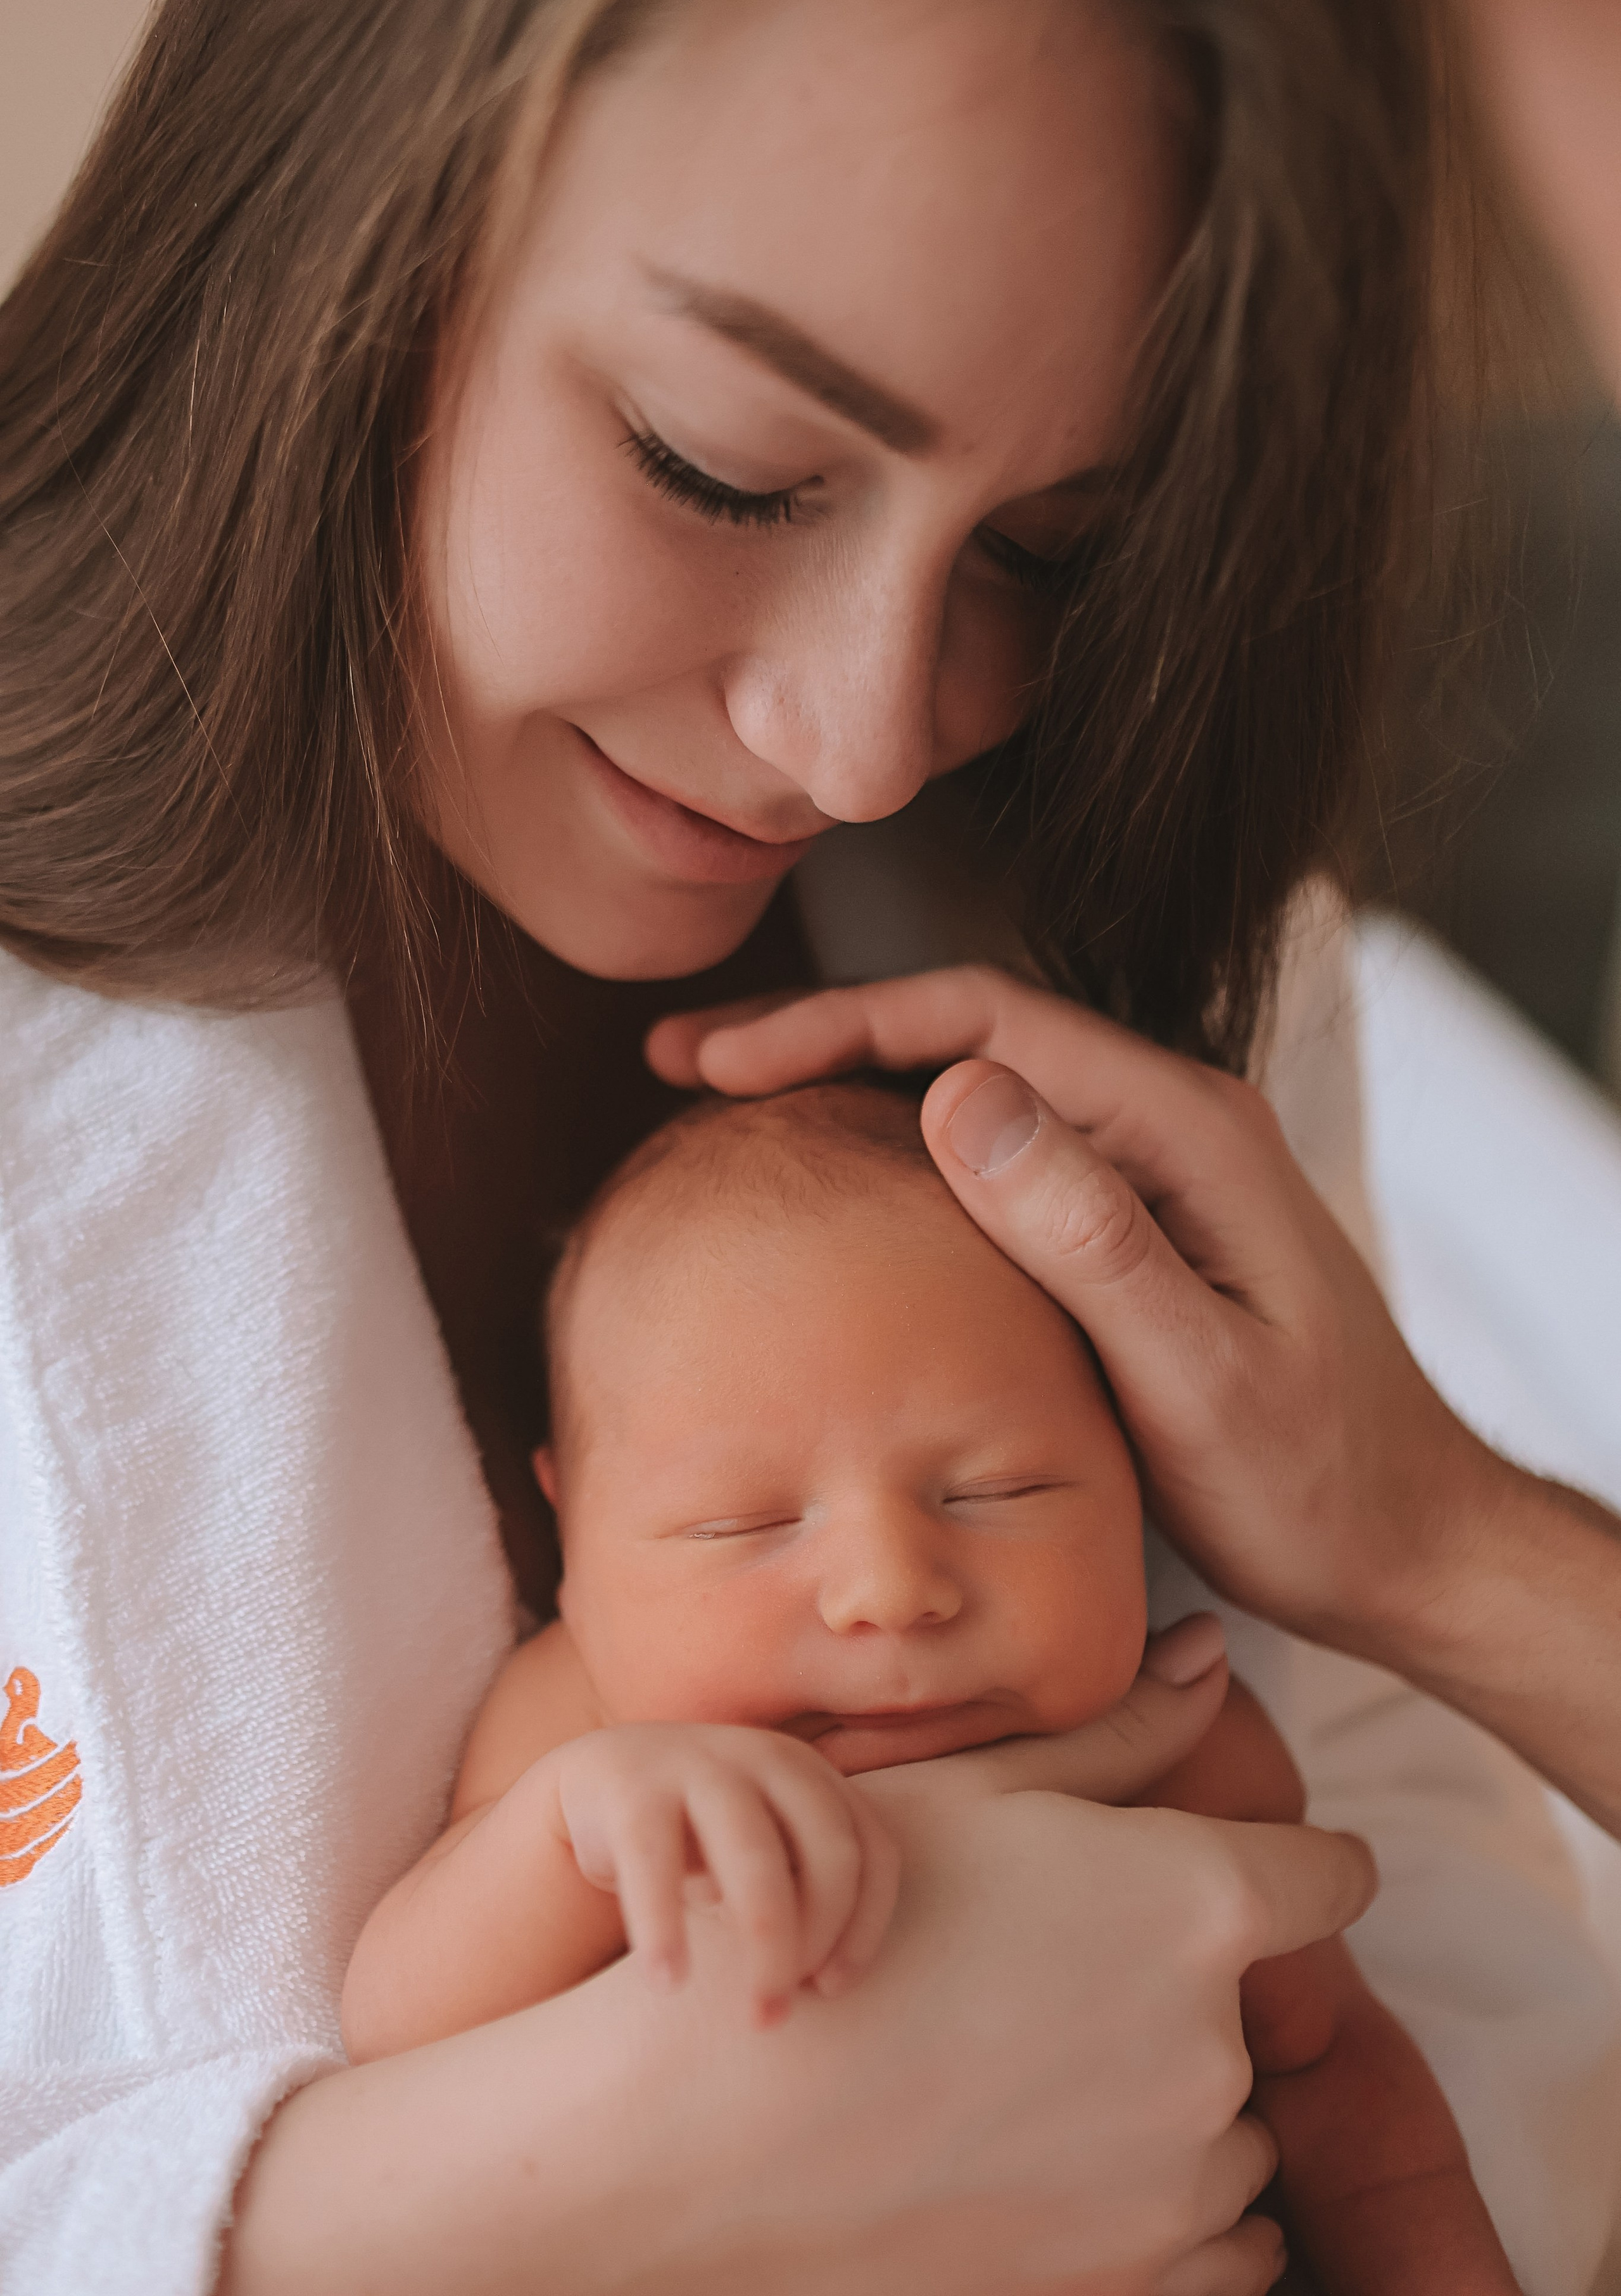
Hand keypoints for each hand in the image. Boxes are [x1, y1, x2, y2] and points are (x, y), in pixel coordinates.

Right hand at [223, 1616, 1366, 2295]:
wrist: (718, 2129)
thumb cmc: (842, 1928)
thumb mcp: (979, 1797)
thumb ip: (1124, 1733)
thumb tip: (1215, 1654)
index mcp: (1198, 1906)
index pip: (1334, 1875)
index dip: (1293, 1863)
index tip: (1242, 1875)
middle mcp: (1217, 2049)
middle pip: (1255, 2008)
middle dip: (1177, 1991)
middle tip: (1042, 1980)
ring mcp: (1182, 2184)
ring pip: (1221, 2128)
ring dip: (1156, 2102)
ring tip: (1012, 2075)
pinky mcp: (1138, 2286)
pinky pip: (1212, 2245)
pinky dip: (1148, 2204)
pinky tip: (1031, 2163)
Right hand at [550, 1721, 899, 2027]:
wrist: (603, 1780)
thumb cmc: (706, 1837)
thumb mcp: (771, 1848)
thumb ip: (810, 1889)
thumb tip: (834, 1984)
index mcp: (813, 1774)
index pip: (874, 1850)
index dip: (866, 1926)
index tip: (834, 1988)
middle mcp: (769, 1757)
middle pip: (829, 1852)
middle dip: (820, 1941)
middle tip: (787, 2009)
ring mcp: (702, 1765)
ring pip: (756, 1857)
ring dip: (766, 1945)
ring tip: (756, 2017)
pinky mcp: (633, 1789)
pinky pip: (655, 1862)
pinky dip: (665, 1926)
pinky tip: (669, 1982)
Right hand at [647, 967, 1465, 1652]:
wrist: (1408, 1543)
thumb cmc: (1315, 1481)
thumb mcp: (1195, 1372)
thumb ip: (1087, 1234)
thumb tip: (957, 1095)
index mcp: (1188, 1131)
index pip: (986, 1024)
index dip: (839, 1023)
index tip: (718, 1059)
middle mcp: (1171, 1123)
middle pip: (970, 1035)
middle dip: (819, 1037)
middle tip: (680, 1062)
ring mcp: (1155, 1170)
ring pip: (978, 1090)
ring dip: (850, 1085)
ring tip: (724, 1106)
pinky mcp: (1136, 1222)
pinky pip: (1003, 1156)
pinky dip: (900, 1152)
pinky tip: (830, 1184)